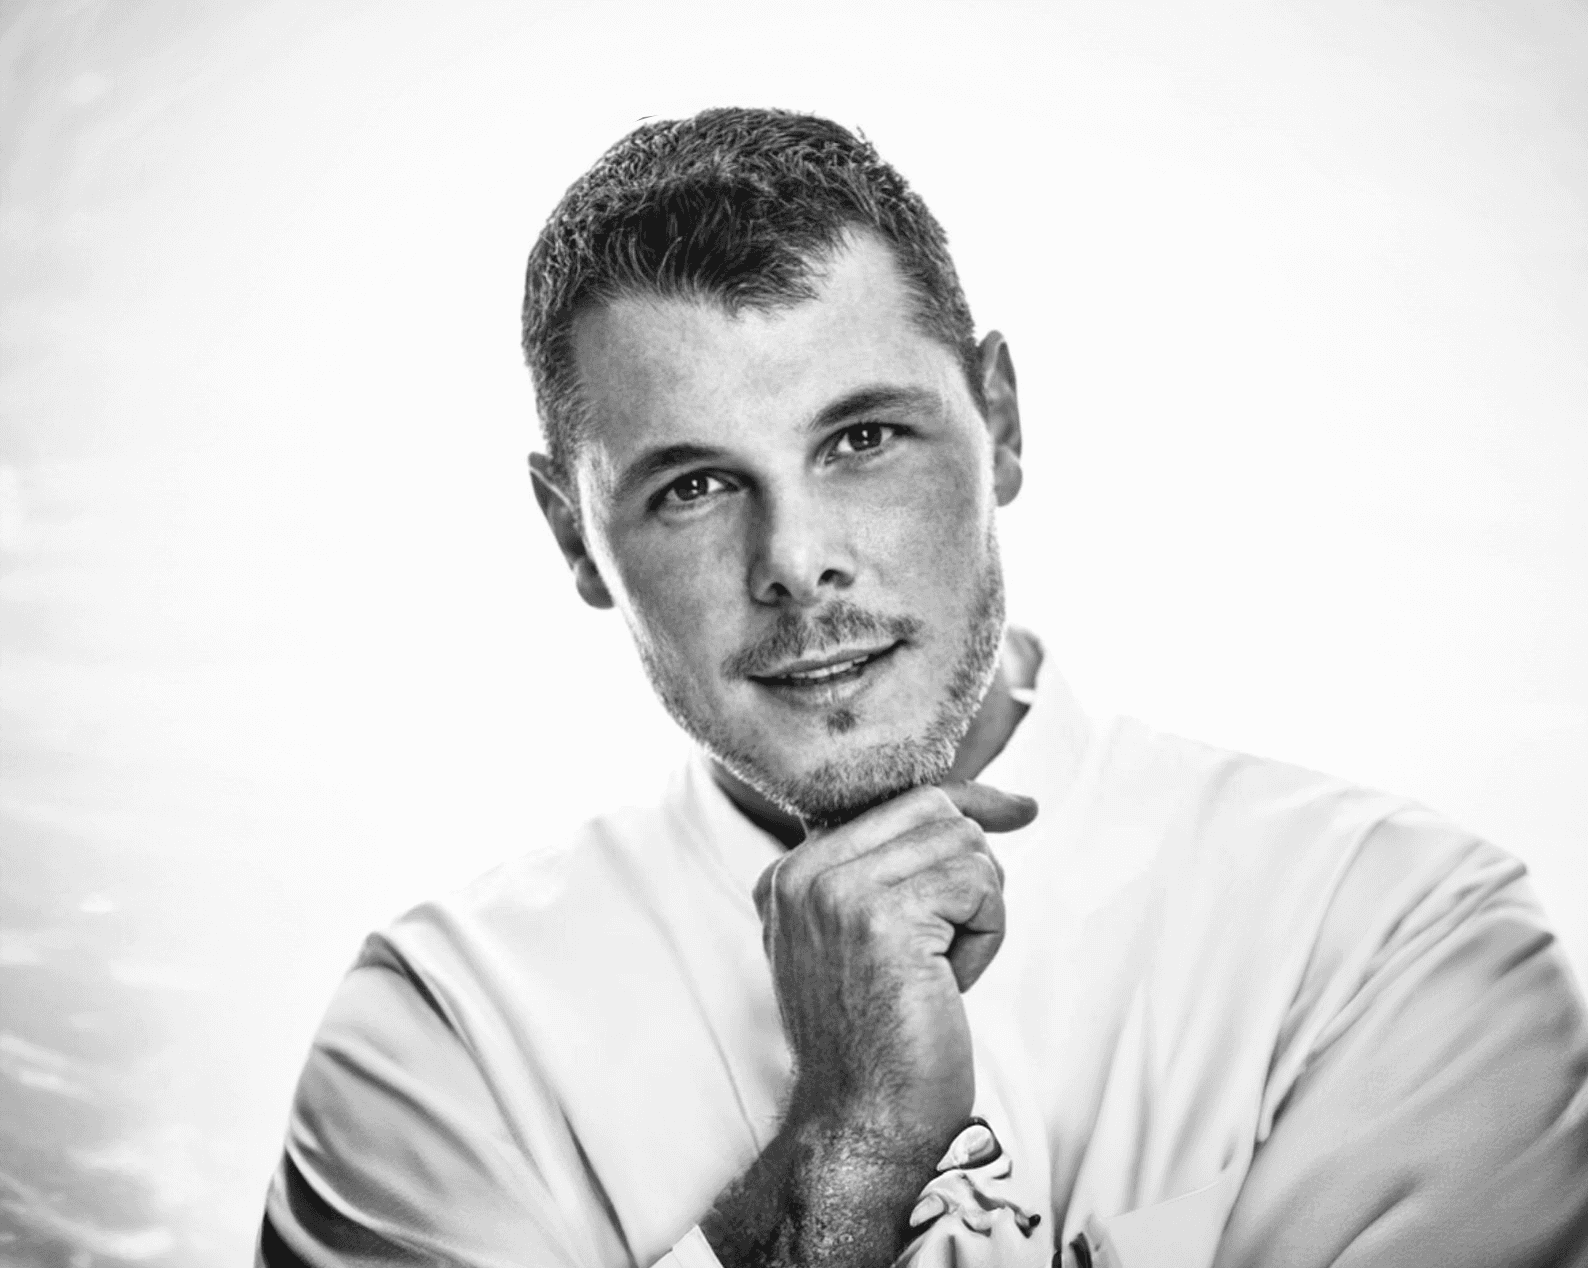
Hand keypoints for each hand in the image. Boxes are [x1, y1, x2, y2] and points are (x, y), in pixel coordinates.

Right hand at [753, 782, 1037, 1154]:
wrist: (864, 1120)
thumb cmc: (881, 1038)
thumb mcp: (861, 938)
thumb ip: (883, 870)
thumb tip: (973, 807)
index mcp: (789, 872)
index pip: (895, 799)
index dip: (967, 802)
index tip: (1021, 810)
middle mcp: (801, 871)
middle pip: (934, 810)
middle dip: (972, 873)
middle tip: (958, 944)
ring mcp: (836, 890)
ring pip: (962, 844)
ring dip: (979, 912)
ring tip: (945, 971)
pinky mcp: (882, 916)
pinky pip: (978, 885)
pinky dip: (987, 936)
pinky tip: (954, 982)